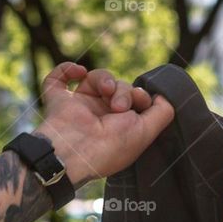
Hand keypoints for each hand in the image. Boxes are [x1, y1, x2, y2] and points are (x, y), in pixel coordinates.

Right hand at [35, 61, 174, 188]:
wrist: (76, 152)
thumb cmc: (112, 146)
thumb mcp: (146, 131)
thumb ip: (162, 113)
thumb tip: (164, 96)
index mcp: (120, 125)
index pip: (134, 97)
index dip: (140, 95)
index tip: (140, 101)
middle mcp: (101, 115)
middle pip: (119, 86)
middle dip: (124, 91)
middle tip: (118, 107)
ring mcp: (79, 106)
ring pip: (97, 78)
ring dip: (104, 78)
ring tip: (106, 91)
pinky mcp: (59, 100)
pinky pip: (59, 77)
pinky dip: (68, 69)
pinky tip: (79, 71)